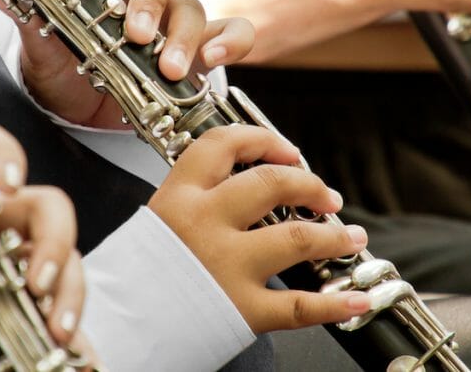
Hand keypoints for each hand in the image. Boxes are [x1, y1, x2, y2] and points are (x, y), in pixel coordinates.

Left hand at [0, 0, 254, 127]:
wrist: (85, 118)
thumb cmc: (64, 71)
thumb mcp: (41, 47)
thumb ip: (25, 12)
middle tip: (134, 34)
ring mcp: (174, 17)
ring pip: (192, 2)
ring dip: (183, 34)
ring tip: (168, 70)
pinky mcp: (202, 47)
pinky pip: (233, 30)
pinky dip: (230, 41)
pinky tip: (213, 62)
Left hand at [0, 124, 89, 370]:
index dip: (4, 156)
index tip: (6, 183)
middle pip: (45, 208)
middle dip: (54, 238)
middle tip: (37, 278)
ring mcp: (6, 261)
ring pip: (61, 257)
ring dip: (68, 288)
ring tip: (56, 327)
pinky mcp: (13, 301)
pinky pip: (52, 307)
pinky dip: (70, 328)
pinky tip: (72, 350)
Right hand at [149, 125, 371, 332]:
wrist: (114, 329)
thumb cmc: (137, 277)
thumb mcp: (159, 221)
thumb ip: (198, 199)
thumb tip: (248, 185)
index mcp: (180, 196)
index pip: (226, 145)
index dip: (267, 141)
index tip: (290, 151)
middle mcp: (204, 224)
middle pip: (272, 183)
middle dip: (311, 185)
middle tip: (327, 197)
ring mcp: (225, 266)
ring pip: (296, 237)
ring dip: (334, 236)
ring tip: (351, 237)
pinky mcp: (240, 309)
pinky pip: (299, 305)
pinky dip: (335, 302)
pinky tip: (356, 296)